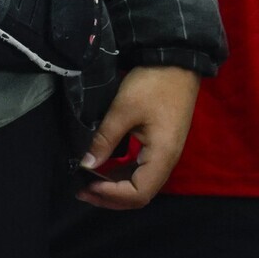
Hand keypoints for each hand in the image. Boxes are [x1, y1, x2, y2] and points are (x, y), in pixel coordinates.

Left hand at [76, 65, 200, 209]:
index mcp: (162, 157)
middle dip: (110, 197)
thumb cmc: (152, 84)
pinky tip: (105, 169)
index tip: (86, 184)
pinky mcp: (161, 145)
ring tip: (89, 183)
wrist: (177, 60)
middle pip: (140, 195)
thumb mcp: (123, 109)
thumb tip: (86, 164)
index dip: (111, 194)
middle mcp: (167, 161)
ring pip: (141, 184)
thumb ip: (104, 139)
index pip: (138, 194)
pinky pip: (142, 170)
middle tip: (81, 190)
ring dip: (116, 188)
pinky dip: (122, 175)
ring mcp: (166, 154)